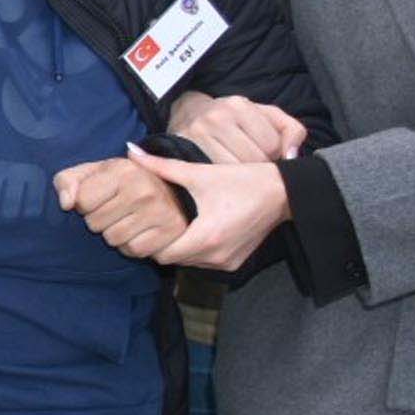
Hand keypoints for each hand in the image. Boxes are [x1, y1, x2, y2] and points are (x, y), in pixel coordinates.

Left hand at [54, 157, 191, 260]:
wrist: (167, 190)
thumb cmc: (120, 182)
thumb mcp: (91, 173)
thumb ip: (67, 181)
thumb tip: (66, 203)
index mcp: (123, 170)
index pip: (82, 201)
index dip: (83, 204)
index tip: (97, 198)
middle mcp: (145, 189)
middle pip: (95, 224)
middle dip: (98, 220)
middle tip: (113, 210)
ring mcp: (161, 211)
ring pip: (113, 239)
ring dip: (113, 234)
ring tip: (125, 220)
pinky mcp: (171, 231)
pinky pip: (134, 250)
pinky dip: (131, 246)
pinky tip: (137, 231)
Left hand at [122, 148, 294, 270]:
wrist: (284, 192)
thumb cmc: (242, 180)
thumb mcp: (199, 172)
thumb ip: (162, 166)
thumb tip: (131, 151)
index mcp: (205, 237)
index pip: (160, 254)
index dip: (148, 240)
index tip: (143, 223)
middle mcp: (215, 256)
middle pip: (172, 259)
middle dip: (160, 243)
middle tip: (153, 223)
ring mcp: (226, 262)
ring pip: (187, 262)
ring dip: (178, 247)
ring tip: (174, 224)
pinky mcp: (235, 262)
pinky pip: (204, 262)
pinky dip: (195, 250)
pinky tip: (194, 229)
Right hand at [168, 91, 304, 164]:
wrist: (188, 112)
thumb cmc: (234, 118)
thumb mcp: (265, 115)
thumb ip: (291, 130)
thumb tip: (292, 155)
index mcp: (240, 105)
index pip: (271, 145)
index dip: (274, 155)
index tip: (266, 154)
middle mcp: (217, 117)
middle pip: (253, 159)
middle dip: (259, 166)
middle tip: (253, 164)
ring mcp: (198, 134)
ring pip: (235, 170)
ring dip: (242, 176)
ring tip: (240, 169)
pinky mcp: (184, 150)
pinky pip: (215, 176)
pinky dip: (224, 179)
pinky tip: (225, 174)